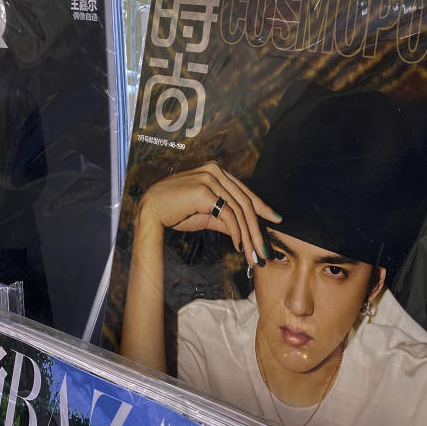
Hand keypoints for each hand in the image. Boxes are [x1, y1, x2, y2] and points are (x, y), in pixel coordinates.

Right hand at [138, 161, 280, 263]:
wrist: (151, 210)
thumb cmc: (175, 211)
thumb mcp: (206, 215)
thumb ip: (225, 219)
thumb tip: (244, 231)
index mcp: (217, 171)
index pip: (244, 191)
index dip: (261, 207)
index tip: (275, 219)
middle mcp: (216, 171)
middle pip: (245, 202)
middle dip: (257, 229)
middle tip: (264, 250)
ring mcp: (210, 179)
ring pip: (240, 211)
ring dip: (249, 236)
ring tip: (254, 255)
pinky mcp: (205, 191)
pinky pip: (228, 215)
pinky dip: (237, 233)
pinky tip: (239, 246)